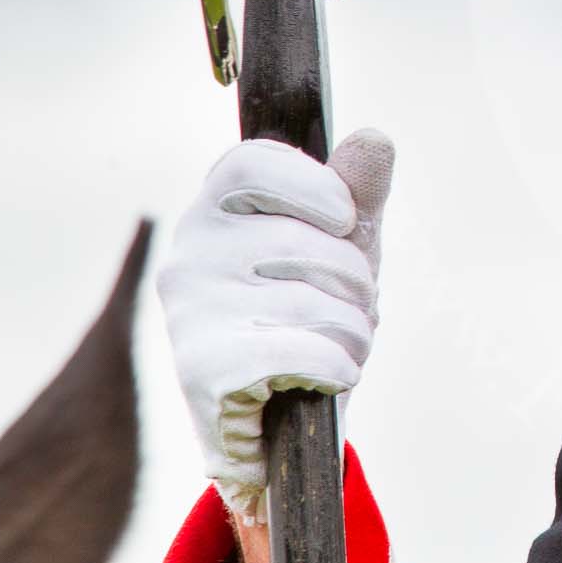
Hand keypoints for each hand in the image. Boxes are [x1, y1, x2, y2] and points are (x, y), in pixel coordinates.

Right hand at [156, 129, 393, 519]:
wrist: (283, 423)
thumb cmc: (313, 314)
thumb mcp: (346, 244)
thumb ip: (359, 190)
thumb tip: (373, 139)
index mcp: (215, 210)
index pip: (250, 163)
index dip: (314, 187)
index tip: (345, 218)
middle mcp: (188, 254)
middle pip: (304, 241)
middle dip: (355, 282)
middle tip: (352, 306)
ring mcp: (189, 312)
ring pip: (312, 302)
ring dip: (354, 332)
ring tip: (341, 346)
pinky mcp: (201, 369)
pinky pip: (302, 351)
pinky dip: (337, 367)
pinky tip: (327, 377)